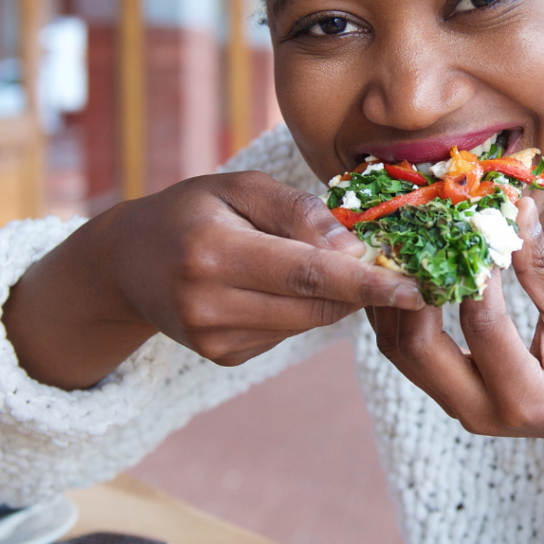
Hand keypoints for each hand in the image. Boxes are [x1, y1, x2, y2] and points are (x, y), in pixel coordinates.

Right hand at [4, 171, 423, 388]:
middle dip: (362, 288)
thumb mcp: (237, 187)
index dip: (366, 283)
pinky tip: (278, 283)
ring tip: (325, 261)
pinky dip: (301, 308)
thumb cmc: (191, 210)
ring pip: (306, 323)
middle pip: (314, 305)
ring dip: (334, 297)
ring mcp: (214, 339)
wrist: (128, 263)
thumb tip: (350, 247)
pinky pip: (287, 332)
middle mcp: (209, 304)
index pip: (307, 274)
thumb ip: (294, 211)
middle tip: (393, 263)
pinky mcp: (223, 357)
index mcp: (212, 252)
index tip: (415, 288)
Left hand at [368, 196, 543, 543]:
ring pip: (399, 350)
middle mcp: (480, 411)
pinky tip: (402, 272)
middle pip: (417, 346)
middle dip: (411, 286)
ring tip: (399, 247)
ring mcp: (457, 407)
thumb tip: (516, 208)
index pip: (481, 323)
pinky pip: (405, 351)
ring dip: (393, 297)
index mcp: (522, 396)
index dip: (472, 269)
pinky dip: (398, 310)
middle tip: (418, 234)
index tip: (469, 223)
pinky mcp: (445, 394)